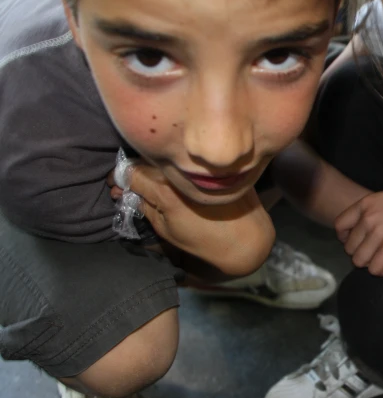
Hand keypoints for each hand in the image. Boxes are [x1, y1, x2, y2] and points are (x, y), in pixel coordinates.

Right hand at [108, 164, 274, 276]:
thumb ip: (144, 207)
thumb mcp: (166, 229)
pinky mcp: (217, 162)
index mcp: (166, 191)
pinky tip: (184, 178)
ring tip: (161, 182)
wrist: (248, 239)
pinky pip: (194, 157)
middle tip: (135, 185)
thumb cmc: (205, 241)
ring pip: (172, 155)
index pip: (130, 171)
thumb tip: (125, 192)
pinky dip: (185, 164)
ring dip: (161, 164)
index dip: (122, 178)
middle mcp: (183, 172)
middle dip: (139, 169)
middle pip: (149, 158)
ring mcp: (201, 164)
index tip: (120, 184)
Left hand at [334, 179, 382, 274]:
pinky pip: (375, 268)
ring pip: (359, 261)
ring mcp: (378, 233)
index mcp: (366, 203)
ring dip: (369, 264)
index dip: (344, 237)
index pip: (340, 225)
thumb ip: (376, 210)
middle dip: (360, 253)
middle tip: (373, 255)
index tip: (354, 242)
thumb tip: (366, 222)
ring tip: (382, 262)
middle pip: (349, 247)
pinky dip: (380, 271)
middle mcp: (368, 218)